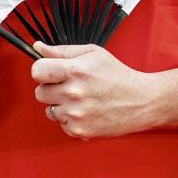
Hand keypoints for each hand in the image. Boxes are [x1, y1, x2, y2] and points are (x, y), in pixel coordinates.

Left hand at [31, 42, 159, 138]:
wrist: (140, 101)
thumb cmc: (117, 75)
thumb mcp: (93, 54)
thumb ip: (62, 51)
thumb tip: (38, 47)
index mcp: (75, 70)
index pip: (36, 71)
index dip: (43, 71)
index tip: (51, 72)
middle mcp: (73, 93)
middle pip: (39, 92)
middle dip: (51, 89)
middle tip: (71, 86)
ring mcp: (75, 113)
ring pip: (49, 109)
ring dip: (61, 105)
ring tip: (81, 100)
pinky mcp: (78, 129)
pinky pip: (61, 123)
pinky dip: (70, 119)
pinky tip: (86, 111)